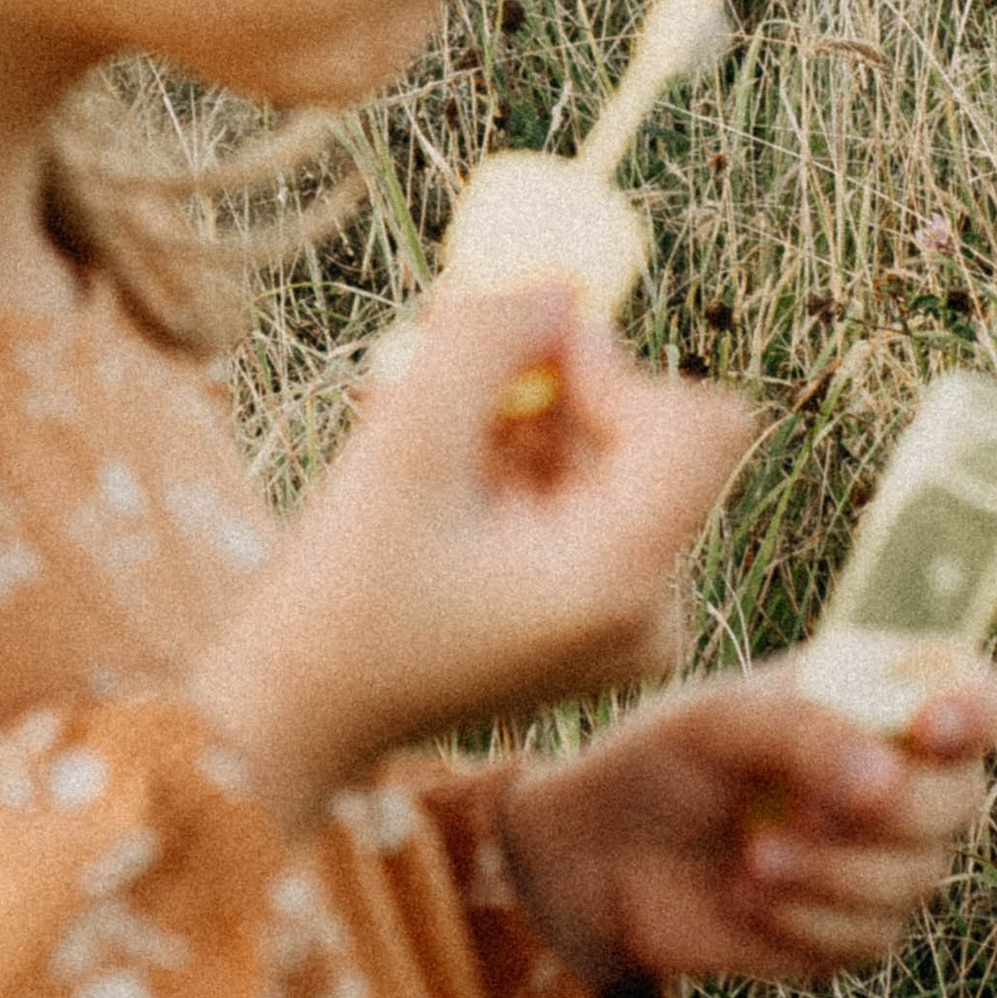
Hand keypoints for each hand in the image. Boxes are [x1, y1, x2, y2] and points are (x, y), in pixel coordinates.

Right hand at [189, 284, 752, 833]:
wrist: (295, 713)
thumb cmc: (341, 596)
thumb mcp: (404, 444)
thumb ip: (486, 342)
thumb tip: (560, 284)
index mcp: (623, 581)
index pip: (701, 424)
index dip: (615, 366)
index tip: (520, 356)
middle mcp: (650, 610)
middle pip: (650, 436)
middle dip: (548, 394)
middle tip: (443, 376)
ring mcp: (625, 620)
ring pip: (605, 459)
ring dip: (517, 425)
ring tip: (419, 437)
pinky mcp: (590, 617)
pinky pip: (579, 499)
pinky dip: (512, 466)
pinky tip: (437, 476)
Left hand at [491, 656, 996, 996]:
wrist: (605, 861)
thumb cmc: (665, 763)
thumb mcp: (718, 723)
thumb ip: (802, 731)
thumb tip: (881, 780)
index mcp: (879, 699)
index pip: (976, 696)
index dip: (974, 710)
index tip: (928, 729)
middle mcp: (901, 776)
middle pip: (961, 796)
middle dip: (885, 810)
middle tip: (795, 812)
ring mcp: (886, 858)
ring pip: (920, 877)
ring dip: (831, 872)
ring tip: (750, 855)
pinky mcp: (856, 930)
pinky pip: (873, 937)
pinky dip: (807, 921)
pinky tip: (748, 896)